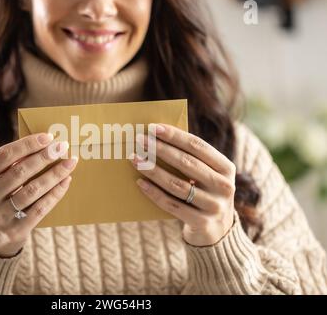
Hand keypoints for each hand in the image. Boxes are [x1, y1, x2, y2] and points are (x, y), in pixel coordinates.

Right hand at [0, 133, 77, 257]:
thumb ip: (6, 168)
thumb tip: (41, 145)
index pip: (3, 156)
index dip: (27, 145)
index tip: (47, 137)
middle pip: (19, 172)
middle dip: (44, 157)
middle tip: (62, 146)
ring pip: (32, 190)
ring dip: (54, 174)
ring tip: (70, 162)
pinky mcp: (15, 232)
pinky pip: (40, 208)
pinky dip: (55, 193)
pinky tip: (65, 182)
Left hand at [130, 123, 235, 246]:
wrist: (218, 233)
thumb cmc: (204, 194)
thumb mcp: (207, 176)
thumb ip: (191, 160)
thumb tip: (157, 138)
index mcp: (226, 168)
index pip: (198, 146)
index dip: (175, 136)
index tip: (153, 128)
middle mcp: (224, 186)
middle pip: (186, 163)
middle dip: (160, 149)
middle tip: (140, 140)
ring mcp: (214, 206)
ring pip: (177, 184)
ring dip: (153, 170)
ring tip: (135, 160)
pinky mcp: (202, 223)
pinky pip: (172, 205)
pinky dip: (154, 193)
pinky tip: (140, 183)